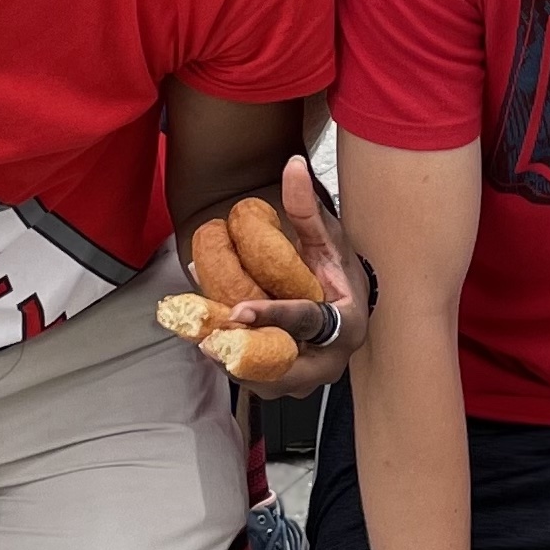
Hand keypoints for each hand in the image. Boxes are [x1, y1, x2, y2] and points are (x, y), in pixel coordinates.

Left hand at [221, 156, 367, 400]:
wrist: (346, 304)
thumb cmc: (337, 270)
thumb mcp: (326, 239)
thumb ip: (307, 209)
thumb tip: (293, 165)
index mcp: (347, 323)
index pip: (309, 322)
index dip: (274, 317)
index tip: (238, 311)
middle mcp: (331, 360)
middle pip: (286, 367)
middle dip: (246, 356)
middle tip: (208, 341)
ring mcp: (309, 378)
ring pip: (267, 380)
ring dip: (234, 363)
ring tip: (202, 340)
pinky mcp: (288, 384)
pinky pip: (257, 379)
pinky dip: (233, 363)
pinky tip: (208, 344)